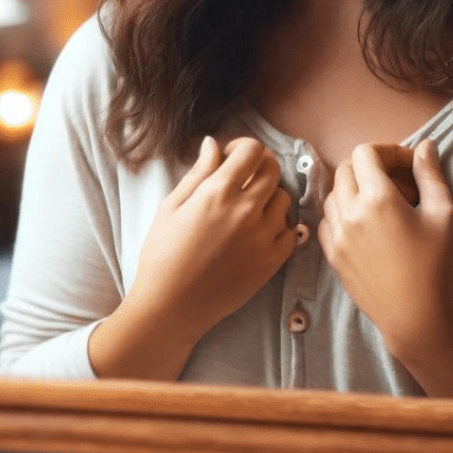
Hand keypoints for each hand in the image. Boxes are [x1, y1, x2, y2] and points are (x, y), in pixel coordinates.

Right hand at [130, 135, 296, 341]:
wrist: (171, 307)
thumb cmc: (163, 255)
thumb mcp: (171, 206)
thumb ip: (198, 172)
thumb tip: (213, 145)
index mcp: (218, 193)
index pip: (251, 150)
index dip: (242, 146)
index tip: (231, 156)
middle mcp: (246, 211)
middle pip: (272, 169)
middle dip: (258, 166)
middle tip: (242, 178)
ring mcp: (263, 237)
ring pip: (283, 198)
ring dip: (269, 196)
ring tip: (248, 208)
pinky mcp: (272, 262)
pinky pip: (289, 231)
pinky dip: (278, 226)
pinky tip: (257, 231)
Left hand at [319, 138, 452, 359]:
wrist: (416, 318)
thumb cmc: (435, 266)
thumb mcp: (444, 215)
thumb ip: (431, 174)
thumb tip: (425, 145)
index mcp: (376, 199)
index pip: (366, 152)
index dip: (388, 151)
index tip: (409, 166)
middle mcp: (349, 212)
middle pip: (346, 168)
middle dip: (371, 167)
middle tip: (399, 183)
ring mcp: (336, 234)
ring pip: (334, 192)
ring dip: (355, 188)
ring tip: (384, 204)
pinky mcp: (331, 254)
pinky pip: (327, 219)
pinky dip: (342, 212)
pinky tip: (365, 224)